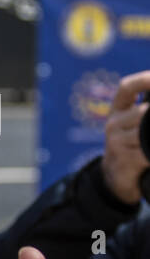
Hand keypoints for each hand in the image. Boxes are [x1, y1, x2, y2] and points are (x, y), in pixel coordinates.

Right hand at [100, 70, 149, 203]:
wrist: (115, 179)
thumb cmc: (131, 147)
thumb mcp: (134, 125)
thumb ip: (146, 112)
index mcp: (117, 111)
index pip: (127, 87)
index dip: (144, 79)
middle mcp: (113, 124)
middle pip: (143, 111)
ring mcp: (115, 142)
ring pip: (145, 131)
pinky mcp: (123, 159)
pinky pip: (146, 152)